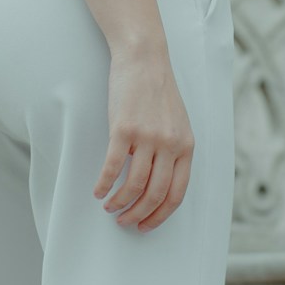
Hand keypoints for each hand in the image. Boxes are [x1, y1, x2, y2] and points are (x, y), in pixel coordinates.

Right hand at [96, 41, 194, 230]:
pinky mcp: (124, 129)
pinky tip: (98, 191)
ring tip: (109, 207)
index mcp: (186, 147)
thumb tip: (159, 183)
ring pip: (134, 185)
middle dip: (137, 215)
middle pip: (155, 195)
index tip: (146, 225)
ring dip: (119, 203)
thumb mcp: (177, 123)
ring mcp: (147, 138)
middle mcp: (170, 145)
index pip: (177, 194)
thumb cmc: (157, 91)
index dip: (160, 215)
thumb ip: (173, 151)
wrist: (144, 58)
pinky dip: (103, 184)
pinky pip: (112, 167)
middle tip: (124, 221)